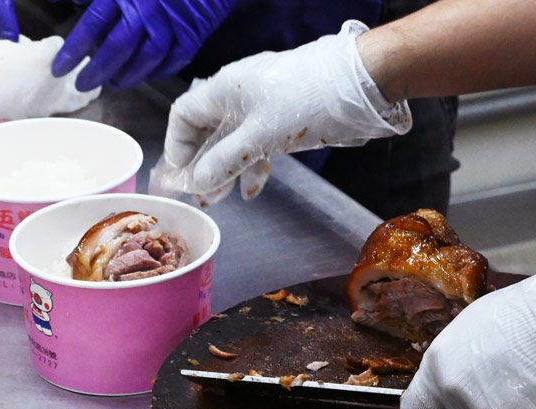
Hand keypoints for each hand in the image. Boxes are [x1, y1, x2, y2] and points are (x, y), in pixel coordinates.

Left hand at [52, 0, 234, 91]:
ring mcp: (171, 22)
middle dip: (97, 71)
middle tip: (82, 84)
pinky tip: (145, 74)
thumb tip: (57, 0)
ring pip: (146, 58)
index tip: (59, 67)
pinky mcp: (193, 32)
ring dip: (127, 76)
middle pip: (118, 48)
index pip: (93, 25)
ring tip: (112, 83)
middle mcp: (147, 9)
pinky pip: (175, 60)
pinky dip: (159, 71)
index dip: (74, 50)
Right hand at [156, 22, 409, 200]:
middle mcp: (238, 95)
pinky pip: (256, 142)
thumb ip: (224, 161)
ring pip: (232, 140)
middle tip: (195, 194)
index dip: (176, 145)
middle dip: (200, 164)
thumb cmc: (305, 101)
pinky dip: (250, 166)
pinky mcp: (282, 116)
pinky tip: (251, 189)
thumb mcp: (259, 137)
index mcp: (224, 89)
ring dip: (223, 169)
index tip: (178, 175)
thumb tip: (197, 182)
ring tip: (218, 198)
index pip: (184, 115)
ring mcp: (261, 105)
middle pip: (206, 130)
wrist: (359, 83)